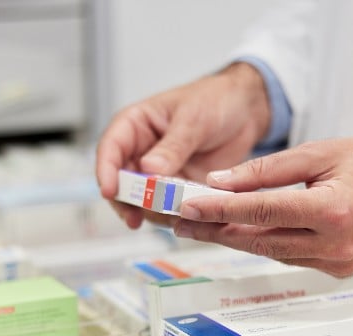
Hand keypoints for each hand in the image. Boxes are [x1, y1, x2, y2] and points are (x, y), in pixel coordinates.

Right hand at [96, 62, 270, 228]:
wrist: (245, 111)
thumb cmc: (214, 100)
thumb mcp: (193, 119)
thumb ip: (172, 146)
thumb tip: (149, 169)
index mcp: (135, 125)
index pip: (110, 149)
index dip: (106, 172)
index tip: (111, 191)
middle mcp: (141, 151)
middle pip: (121, 183)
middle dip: (127, 202)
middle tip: (136, 217)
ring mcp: (158, 173)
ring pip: (143, 201)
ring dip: (154, 212)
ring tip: (175, 214)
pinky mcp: (177, 188)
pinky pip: (169, 208)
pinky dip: (176, 216)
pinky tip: (189, 218)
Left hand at [172, 133, 352, 276]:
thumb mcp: (319, 152)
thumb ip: (266, 170)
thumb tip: (219, 182)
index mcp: (333, 211)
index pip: (262, 211)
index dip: (220, 209)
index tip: (188, 206)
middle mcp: (335, 245)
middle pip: (260, 239)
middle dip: (216, 229)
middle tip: (181, 221)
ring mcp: (338, 263)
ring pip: (271, 251)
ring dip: (235, 237)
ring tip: (201, 225)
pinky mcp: (338, 270)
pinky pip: (289, 256)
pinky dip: (263, 242)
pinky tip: (239, 231)